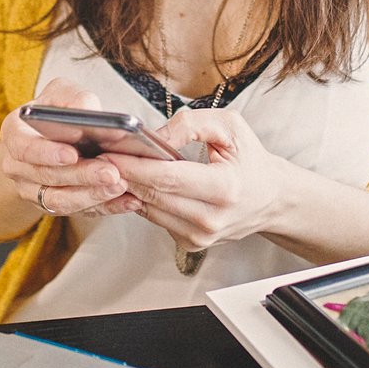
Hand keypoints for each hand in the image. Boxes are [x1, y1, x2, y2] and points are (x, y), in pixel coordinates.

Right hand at [0, 78, 140, 219]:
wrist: (54, 135)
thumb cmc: (58, 109)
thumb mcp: (64, 93)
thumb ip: (75, 98)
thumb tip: (87, 110)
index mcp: (14, 134)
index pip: (24, 148)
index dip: (47, 153)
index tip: (72, 154)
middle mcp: (17, 166)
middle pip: (48, 177)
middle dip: (82, 176)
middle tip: (111, 172)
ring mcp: (32, 190)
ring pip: (61, 201)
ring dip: (93, 195)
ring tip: (121, 185)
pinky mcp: (52, 207)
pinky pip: (79, 212)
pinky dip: (105, 206)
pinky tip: (128, 199)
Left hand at [103, 107, 288, 253]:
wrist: (271, 198)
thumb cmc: (250, 160)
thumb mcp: (230, 127)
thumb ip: (190, 124)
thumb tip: (153, 136)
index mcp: (225, 188)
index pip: (168, 178)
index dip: (135, 165)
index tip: (109, 153)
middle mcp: (212, 218)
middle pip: (153, 195)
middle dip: (122, 174)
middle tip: (97, 156)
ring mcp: (200, 236)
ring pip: (148, 209)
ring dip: (126, 188)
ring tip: (109, 167)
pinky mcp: (191, 243)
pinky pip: (155, 218)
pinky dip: (141, 199)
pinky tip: (134, 183)